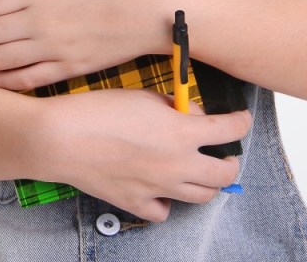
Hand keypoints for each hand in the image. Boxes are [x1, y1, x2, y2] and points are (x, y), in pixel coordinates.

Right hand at [38, 89, 251, 220]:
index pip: (230, 130)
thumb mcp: (144, 95)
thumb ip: (175, 106)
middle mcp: (178, 165)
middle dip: (231, 161)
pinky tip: (162, 188)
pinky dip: (168, 201)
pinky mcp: (138, 203)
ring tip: (201, 171)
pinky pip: (165, 211)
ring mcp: (159, 188)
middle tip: (227, 153)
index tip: (242, 119)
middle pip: (224, 173)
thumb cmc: (101, 109)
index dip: (241, 122)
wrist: (64, 138)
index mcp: (182, 132)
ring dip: (207, 183)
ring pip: (201, 197)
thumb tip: (191, 115)